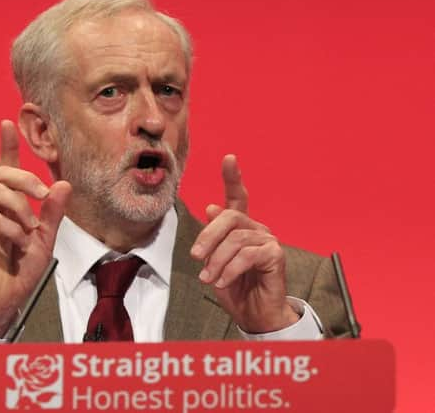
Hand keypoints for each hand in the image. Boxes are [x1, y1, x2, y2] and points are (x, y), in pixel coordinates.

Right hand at [0, 120, 70, 336]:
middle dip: (25, 178)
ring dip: (20, 208)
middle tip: (43, 195)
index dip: (6, 145)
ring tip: (30, 230)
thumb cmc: (23, 267)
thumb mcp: (46, 239)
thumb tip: (63, 183)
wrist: (8, 298)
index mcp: (11, 204)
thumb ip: (53, 213)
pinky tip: (19, 243)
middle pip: (0, 173)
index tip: (8, 122)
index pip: (6, 168)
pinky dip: (10, 229)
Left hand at [190, 155, 297, 332]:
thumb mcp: (214, 262)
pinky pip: (247, 255)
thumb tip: (211, 207)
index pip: (237, 197)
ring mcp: (268, 240)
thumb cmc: (234, 287)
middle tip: (196, 257)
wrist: (252, 314)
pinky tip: (222, 282)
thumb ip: (214, 237)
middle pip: (229, 217)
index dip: (233, 177)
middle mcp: (256, 228)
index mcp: (241, 227)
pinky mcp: (275, 255)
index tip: (229, 158)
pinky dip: (230, 270)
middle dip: (208, 236)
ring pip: (235, 239)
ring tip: (208, 279)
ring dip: (217, 261)